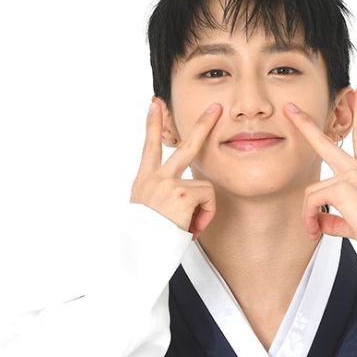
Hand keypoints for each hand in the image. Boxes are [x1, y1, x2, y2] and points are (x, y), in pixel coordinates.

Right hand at [130, 99, 222, 240]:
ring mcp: (168, 184)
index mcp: (144, 182)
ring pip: (204, 188)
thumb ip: (162, 199)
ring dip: (202, 211)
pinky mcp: (182, 194)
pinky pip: (208, 200)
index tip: (155, 103)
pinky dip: (204, 217)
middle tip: (216, 108)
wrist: (140, 253)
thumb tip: (185, 202)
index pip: (149, 147)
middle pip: (184, 145)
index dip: (152, 124)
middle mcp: (155, 179)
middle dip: (203, 124)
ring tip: (187, 227)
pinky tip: (190, 228)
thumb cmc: (145, 240)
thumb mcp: (145, 214)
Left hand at [283, 87, 356, 251]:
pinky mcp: (342, 187)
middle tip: (290, 108)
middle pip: (327, 141)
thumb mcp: (356, 222)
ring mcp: (351, 176)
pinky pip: (312, 203)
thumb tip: (317, 222)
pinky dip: (310, 218)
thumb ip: (334, 219)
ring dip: (308, 213)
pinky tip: (316, 230)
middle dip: (305, 124)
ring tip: (314, 230)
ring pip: (311, 192)